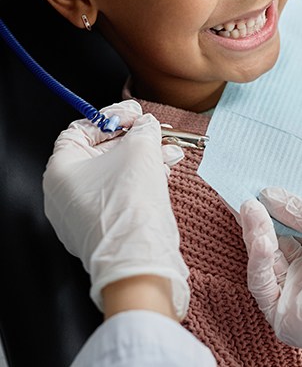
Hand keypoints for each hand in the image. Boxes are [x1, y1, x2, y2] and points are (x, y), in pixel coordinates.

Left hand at [43, 100, 189, 319]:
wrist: (140, 257)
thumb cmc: (130, 204)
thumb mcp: (140, 149)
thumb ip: (143, 129)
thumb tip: (147, 125)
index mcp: (60, 170)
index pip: (81, 129)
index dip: (111, 117)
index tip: (134, 115)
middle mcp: (65, 193)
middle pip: (102, 151)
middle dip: (135, 139)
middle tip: (154, 131)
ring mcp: (83, 214)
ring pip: (116, 173)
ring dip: (145, 158)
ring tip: (169, 152)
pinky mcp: (104, 228)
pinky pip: (121, 194)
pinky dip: (142, 180)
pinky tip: (165, 172)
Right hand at [241, 187, 301, 366]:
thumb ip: (298, 210)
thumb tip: (268, 194)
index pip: (286, 229)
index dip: (270, 212)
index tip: (254, 192)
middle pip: (271, 244)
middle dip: (257, 221)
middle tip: (244, 199)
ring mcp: (292, 293)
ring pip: (263, 262)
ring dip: (255, 234)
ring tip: (250, 211)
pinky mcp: (280, 314)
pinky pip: (262, 285)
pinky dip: (258, 261)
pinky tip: (261, 240)